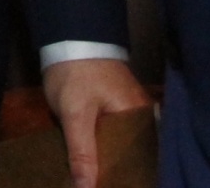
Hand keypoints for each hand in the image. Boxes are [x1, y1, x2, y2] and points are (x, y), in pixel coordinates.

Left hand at [42, 57, 150, 187]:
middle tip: (100, 184)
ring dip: (109, 159)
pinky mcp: (117, 105)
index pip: (138, 158)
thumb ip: (82, 152)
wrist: (68, 37)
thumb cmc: (75, 73)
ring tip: (98, 180)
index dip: (125, 176)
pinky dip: (106, 146)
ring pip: (122, 143)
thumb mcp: (75, 115)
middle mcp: (141, 114)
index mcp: (139, 116)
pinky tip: (96, 162)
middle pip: (131, 152)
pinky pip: (116, 133)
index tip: (113, 187)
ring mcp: (129, 108)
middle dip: (116, 170)